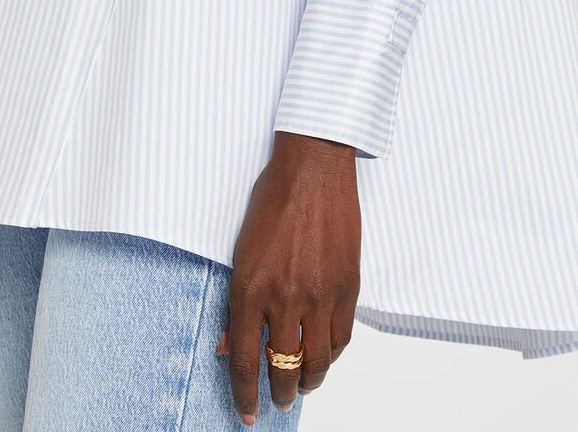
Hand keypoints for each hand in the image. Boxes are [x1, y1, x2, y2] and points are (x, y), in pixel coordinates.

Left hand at [220, 131, 360, 424]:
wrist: (313, 169)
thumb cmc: (274, 199)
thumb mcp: (242, 250)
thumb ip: (238, 299)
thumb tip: (230, 342)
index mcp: (250, 288)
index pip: (244, 360)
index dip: (245, 394)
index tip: (247, 412)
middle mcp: (284, 298)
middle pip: (282, 368)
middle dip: (278, 393)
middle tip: (277, 400)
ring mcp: (319, 294)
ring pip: (317, 361)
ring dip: (309, 380)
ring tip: (303, 384)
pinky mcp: (348, 286)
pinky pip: (343, 337)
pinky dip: (334, 353)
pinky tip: (326, 354)